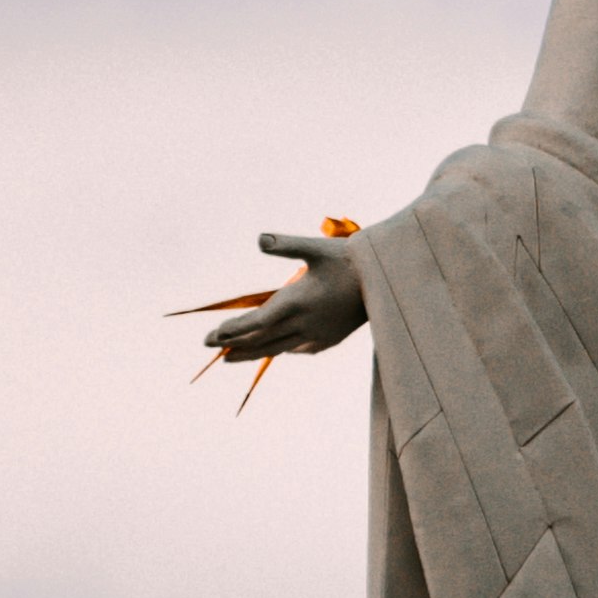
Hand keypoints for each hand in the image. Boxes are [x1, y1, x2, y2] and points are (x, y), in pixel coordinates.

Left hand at [206, 228, 367, 364]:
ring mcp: (318, 334)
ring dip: (252, 352)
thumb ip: (285, 244)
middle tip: (209, 346)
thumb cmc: (350, 258)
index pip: (257, 322)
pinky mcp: (330, 338)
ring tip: (230, 358)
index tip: (212, 336)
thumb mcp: (316, 247)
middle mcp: (305, 322)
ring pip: (278, 348)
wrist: (388, 279)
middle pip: (262, 340)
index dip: (233, 331)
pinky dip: (282, 349)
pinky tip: (277, 349)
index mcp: (297, 301)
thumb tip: (258, 240)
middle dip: (234, 344)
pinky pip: (300, 349)